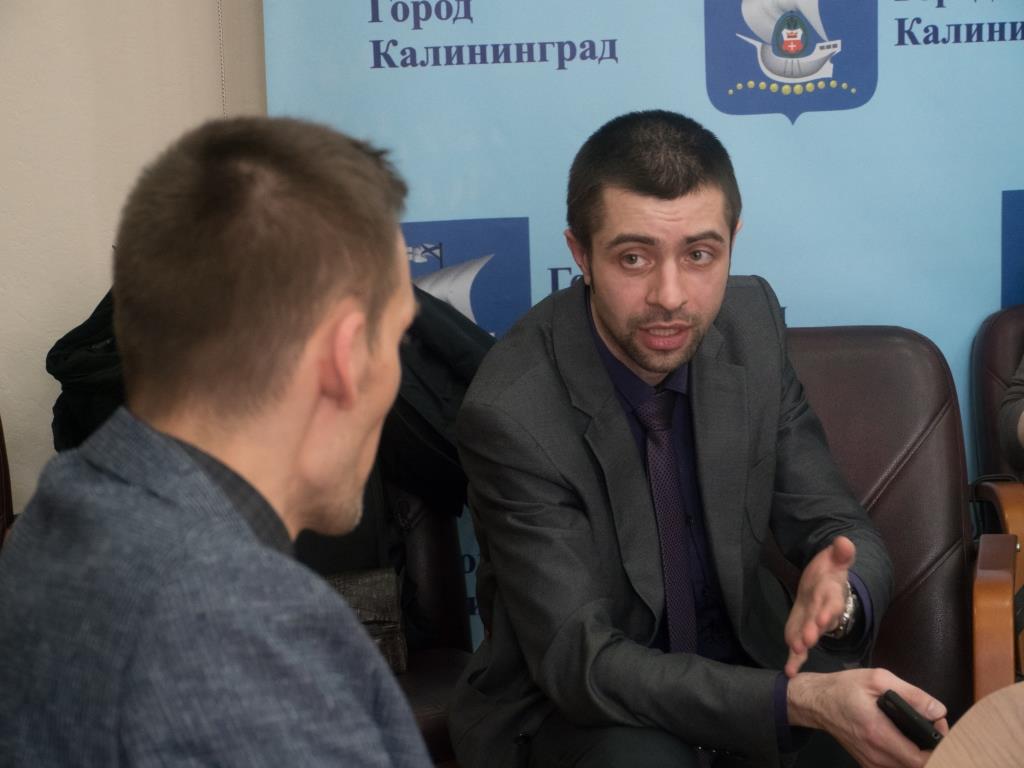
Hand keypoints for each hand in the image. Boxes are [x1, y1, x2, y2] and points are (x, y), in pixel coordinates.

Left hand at [784, 535, 855, 676]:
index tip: (822, 618)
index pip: (831, 603)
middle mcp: (824, 613)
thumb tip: (845, 541)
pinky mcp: (802, 632)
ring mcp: (813, 625)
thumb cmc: (829, 572)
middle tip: (807, 640)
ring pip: (809, 636)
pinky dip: (795, 661)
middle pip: (819, 622)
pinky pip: (799, 648)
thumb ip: (840, 553)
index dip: (827, 610)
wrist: (824, 585)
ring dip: (803, 645)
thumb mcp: (834, 560)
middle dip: (814, 630)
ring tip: (796, 652)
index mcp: (832, 595)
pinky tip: (789, 672)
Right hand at [787, 668, 947, 767]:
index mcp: (878, 734)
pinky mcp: (867, 764)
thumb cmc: (844, 688)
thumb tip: (938, 711)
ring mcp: (870, 763)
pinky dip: (906, 756)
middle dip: (933, 748)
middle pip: (918, 766)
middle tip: (931, 725)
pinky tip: (905, 738)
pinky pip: (895, 767)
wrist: (816, 702)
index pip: (921, 759)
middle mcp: (875, 755)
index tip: (938, 726)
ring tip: (919, 730)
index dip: (939, 748)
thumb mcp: (877, 679)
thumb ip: (911, 694)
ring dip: (920, 753)